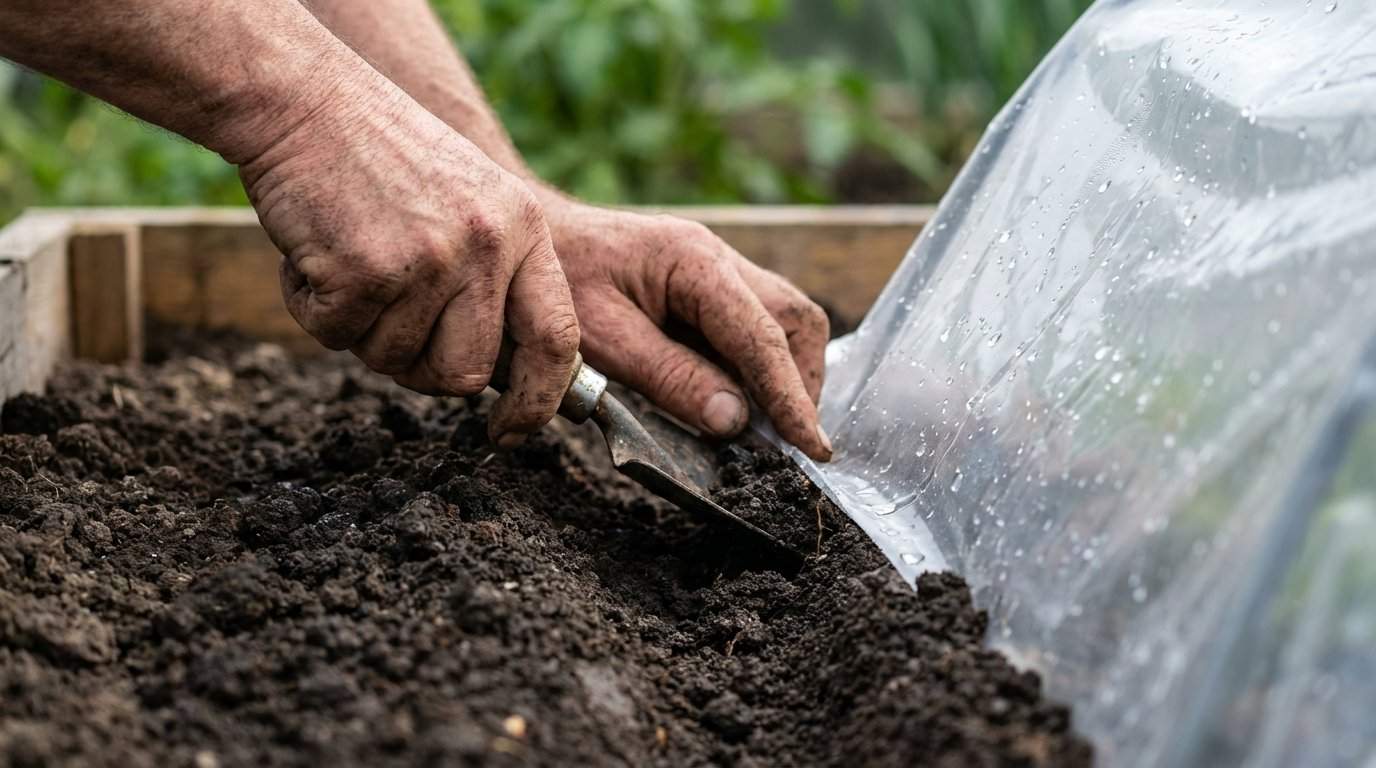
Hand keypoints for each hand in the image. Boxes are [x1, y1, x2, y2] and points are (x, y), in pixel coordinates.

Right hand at [237, 83, 579, 445]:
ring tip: (348, 260)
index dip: (537, 400)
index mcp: (523, 230)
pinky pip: (336, 337)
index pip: (556, 339)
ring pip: (394, 362)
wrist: (304, 100)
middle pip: (465, 374)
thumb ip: (494, 279)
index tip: (511, 431)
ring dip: (359, 330)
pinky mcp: (366, 272)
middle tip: (385, 320)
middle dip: (419, 367)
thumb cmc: (381, 158)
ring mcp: (430, 261)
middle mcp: (487, 247)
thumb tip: (495, 376)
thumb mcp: (472, 203)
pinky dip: (312, 309)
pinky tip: (314, 254)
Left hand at [540, 198, 832, 461]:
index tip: (812, 449)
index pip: (763, 338)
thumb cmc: (556, 285)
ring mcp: (716, 269)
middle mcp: (718, 259)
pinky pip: (753, 328)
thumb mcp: (604, 339)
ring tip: (766, 429)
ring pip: (783, 323)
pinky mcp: (706, 288)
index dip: (792, 398)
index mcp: (695, 263)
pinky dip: (756, 370)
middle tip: (789, 442)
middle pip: (794, 320)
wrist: (527, 242)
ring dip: (783, 377)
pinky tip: (734, 403)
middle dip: (800, 383)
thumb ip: (671, 379)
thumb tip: (734, 422)